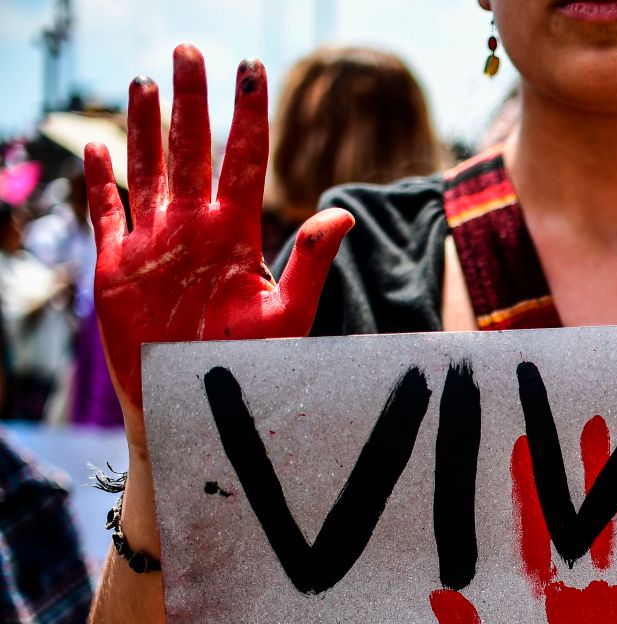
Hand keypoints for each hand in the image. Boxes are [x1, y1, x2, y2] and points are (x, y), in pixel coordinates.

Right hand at [84, 44, 352, 447]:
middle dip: (192, 102)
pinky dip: (102, 184)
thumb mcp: (286, 315)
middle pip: (192, 151)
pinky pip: (109, 214)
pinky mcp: (120, 266)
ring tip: (144, 83)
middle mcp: (196, 229)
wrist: (196, 406)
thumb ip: (310, 263)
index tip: (252, 70)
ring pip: (150, 172)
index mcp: (235, 234)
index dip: (247, 115)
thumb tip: (343, 214)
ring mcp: (157, 244)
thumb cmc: (249, 368)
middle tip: (189, 50)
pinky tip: (98, 150)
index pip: (243, 161)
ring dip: (145, 128)